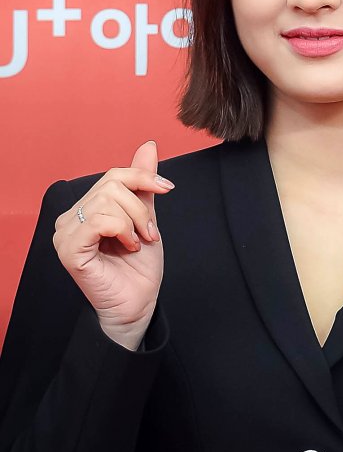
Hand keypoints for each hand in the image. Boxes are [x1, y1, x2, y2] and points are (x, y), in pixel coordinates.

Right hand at [52, 141, 173, 346]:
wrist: (139, 304)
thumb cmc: (139, 268)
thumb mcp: (147, 217)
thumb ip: (143, 184)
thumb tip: (149, 147)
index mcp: (86, 209)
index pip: (113, 175)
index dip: (143, 177)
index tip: (167, 188)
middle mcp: (70, 218)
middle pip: (112, 185)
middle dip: (141, 208)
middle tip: (149, 234)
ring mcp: (65, 234)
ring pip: (107, 201)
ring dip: (135, 222)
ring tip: (138, 243)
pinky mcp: (69, 250)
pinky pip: (99, 221)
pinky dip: (122, 231)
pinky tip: (128, 247)